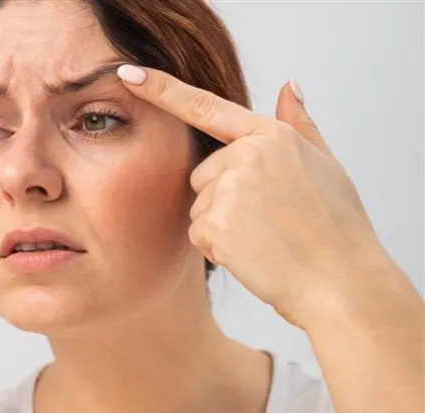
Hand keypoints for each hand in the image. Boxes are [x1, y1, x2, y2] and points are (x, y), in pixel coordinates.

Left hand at [119, 66, 386, 327]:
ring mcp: (228, 188)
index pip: (206, 106)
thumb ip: (299, 126)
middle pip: (204, 174)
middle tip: (268, 221)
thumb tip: (288, 86)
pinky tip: (254, 254)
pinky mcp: (213, 223)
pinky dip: (219, 248)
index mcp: (271, 136)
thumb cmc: (337, 227)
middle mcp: (245, 155)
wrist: (340, 282)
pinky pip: (199, 234)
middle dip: (224, 197)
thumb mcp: (325, 165)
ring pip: (200, 206)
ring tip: (265, 239)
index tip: (129, 74)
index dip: (162, 89)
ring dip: (222, 225)